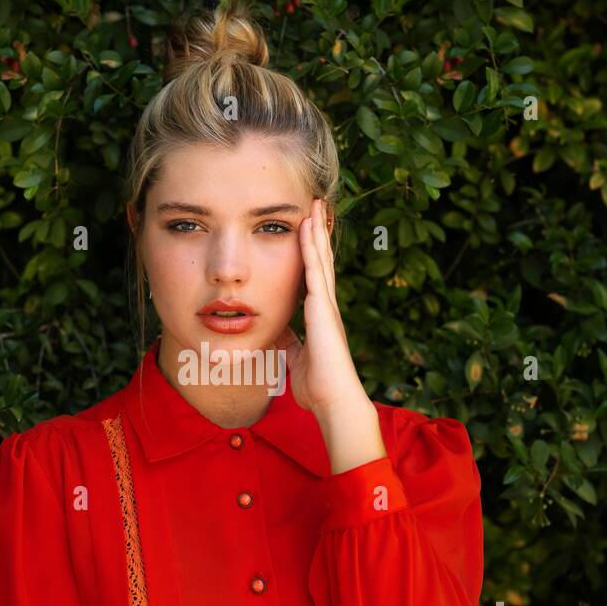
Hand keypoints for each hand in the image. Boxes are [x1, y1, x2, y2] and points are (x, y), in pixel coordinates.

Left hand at [274, 198, 365, 417]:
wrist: (332, 400)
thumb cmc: (316, 386)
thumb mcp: (294, 358)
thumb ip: (287, 341)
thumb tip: (274, 330)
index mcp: (320, 317)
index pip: (315, 277)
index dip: (312, 253)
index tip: (308, 231)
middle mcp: (326, 306)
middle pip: (321, 261)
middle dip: (317, 233)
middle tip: (316, 206)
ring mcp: (326, 305)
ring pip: (320, 260)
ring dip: (316, 231)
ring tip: (315, 205)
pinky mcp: (322, 309)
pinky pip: (315, 271)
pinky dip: (311, 248)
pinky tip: (307, 228)